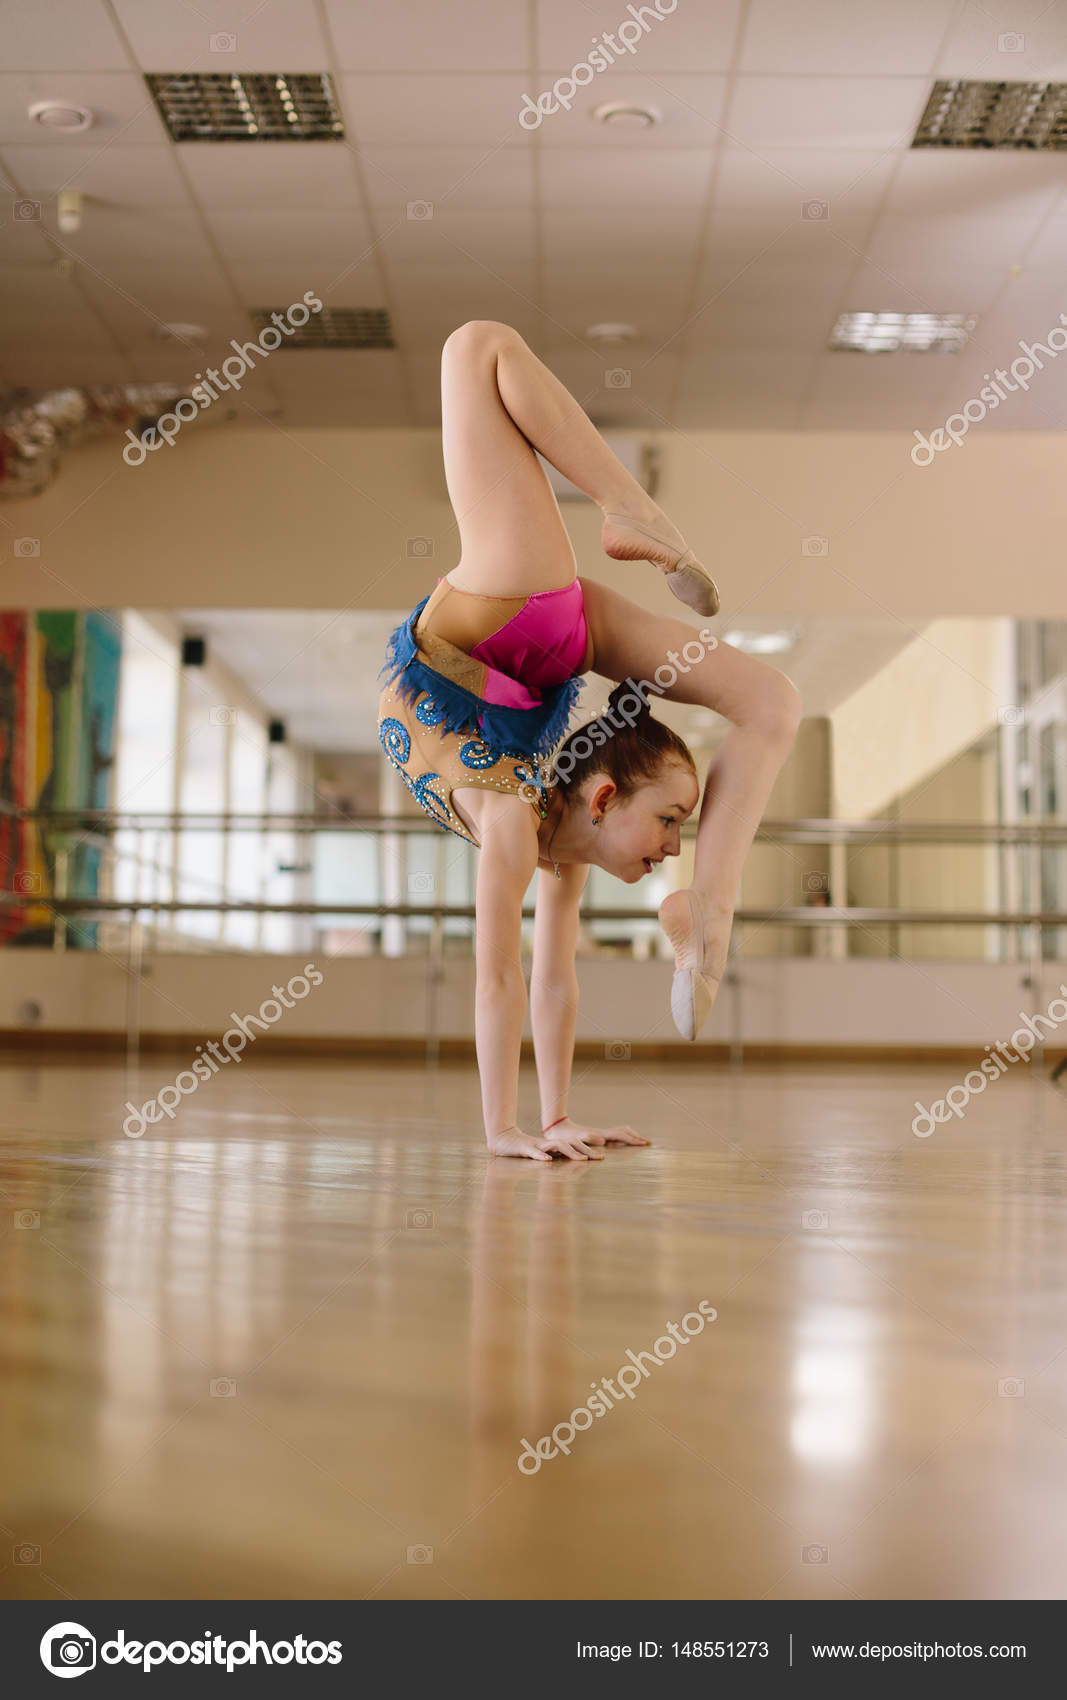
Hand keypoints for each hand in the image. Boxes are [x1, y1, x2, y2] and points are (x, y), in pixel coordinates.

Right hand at [487, 1124, 604, 1160]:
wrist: (502, 1140)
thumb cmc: (524, 1149)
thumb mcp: (543, 1153)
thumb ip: (556, 1155)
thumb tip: (572, 1159)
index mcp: (552, 1145)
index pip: (573, 1145)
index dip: (587, 1150)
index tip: (601, 1157)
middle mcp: (547, 1143)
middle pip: (569, 1144)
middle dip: (584, 1150)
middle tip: (598, 1158)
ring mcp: (536, 1145)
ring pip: (555, 1146)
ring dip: (569, 1152)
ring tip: (581, 1159)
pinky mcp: (523, 1148)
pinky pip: (533, 1152)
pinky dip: (541, 1156)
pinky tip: (548, 1161)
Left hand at [541, 1116, 650, 1147]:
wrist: (557, 1127)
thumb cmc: (566, 1136)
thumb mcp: (576, 1138)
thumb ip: (588, 1138)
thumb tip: (602, 1139)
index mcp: (601, 1134)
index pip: (621, 1136)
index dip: (633, 1140)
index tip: (644, 1143)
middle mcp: (602, 1133)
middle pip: (623, 1132)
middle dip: (635, 1137)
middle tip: (647, 1142)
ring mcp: (599, 1133)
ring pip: (619, 1132)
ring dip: (630, 1136)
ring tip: (638, 1140)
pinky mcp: (596, 1136)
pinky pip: (613, 1135)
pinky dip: (622, 1137)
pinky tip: (622, 1141)